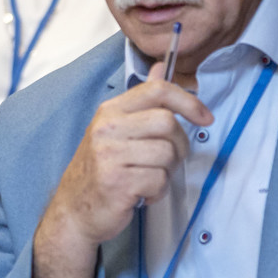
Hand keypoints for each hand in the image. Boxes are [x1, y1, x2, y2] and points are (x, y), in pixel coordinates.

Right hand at [31, 64, 211, 277]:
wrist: (73, 210)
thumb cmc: (100, 170)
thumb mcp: (115, 130)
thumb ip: (142, 102)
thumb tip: (161, 67)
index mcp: (110, 111)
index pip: (157, 91)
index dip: (188, 101)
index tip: (205, 117)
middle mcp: (107, 129)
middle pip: (167, 123)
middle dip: (179, 145)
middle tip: (169, 160)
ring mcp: (110, 156)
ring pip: (167, 154)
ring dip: (167, 172)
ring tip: (149, 178)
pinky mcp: (117, 182)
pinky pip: (159, 181)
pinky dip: (157, 191)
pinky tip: (142, 193)